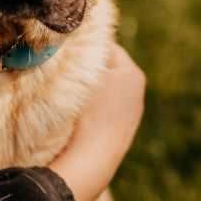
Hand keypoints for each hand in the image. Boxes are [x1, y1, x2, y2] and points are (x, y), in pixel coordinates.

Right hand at [49, 43, 145, 200]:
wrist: (92, 159)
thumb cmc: (86, 112)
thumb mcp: (83, 73)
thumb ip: (82, 53)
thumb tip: (74, 41)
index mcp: (132, 73)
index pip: (107, 47)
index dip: (84, 46)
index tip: (64, 49)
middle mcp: (137, 91)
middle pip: (107, 68)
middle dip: (87, 68)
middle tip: (63, 68)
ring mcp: (131, 114)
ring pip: (104, 90)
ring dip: (87, 89)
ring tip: (67, 92)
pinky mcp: (121, 132)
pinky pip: (104, 110)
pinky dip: (91, 109)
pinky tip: (75, 115)